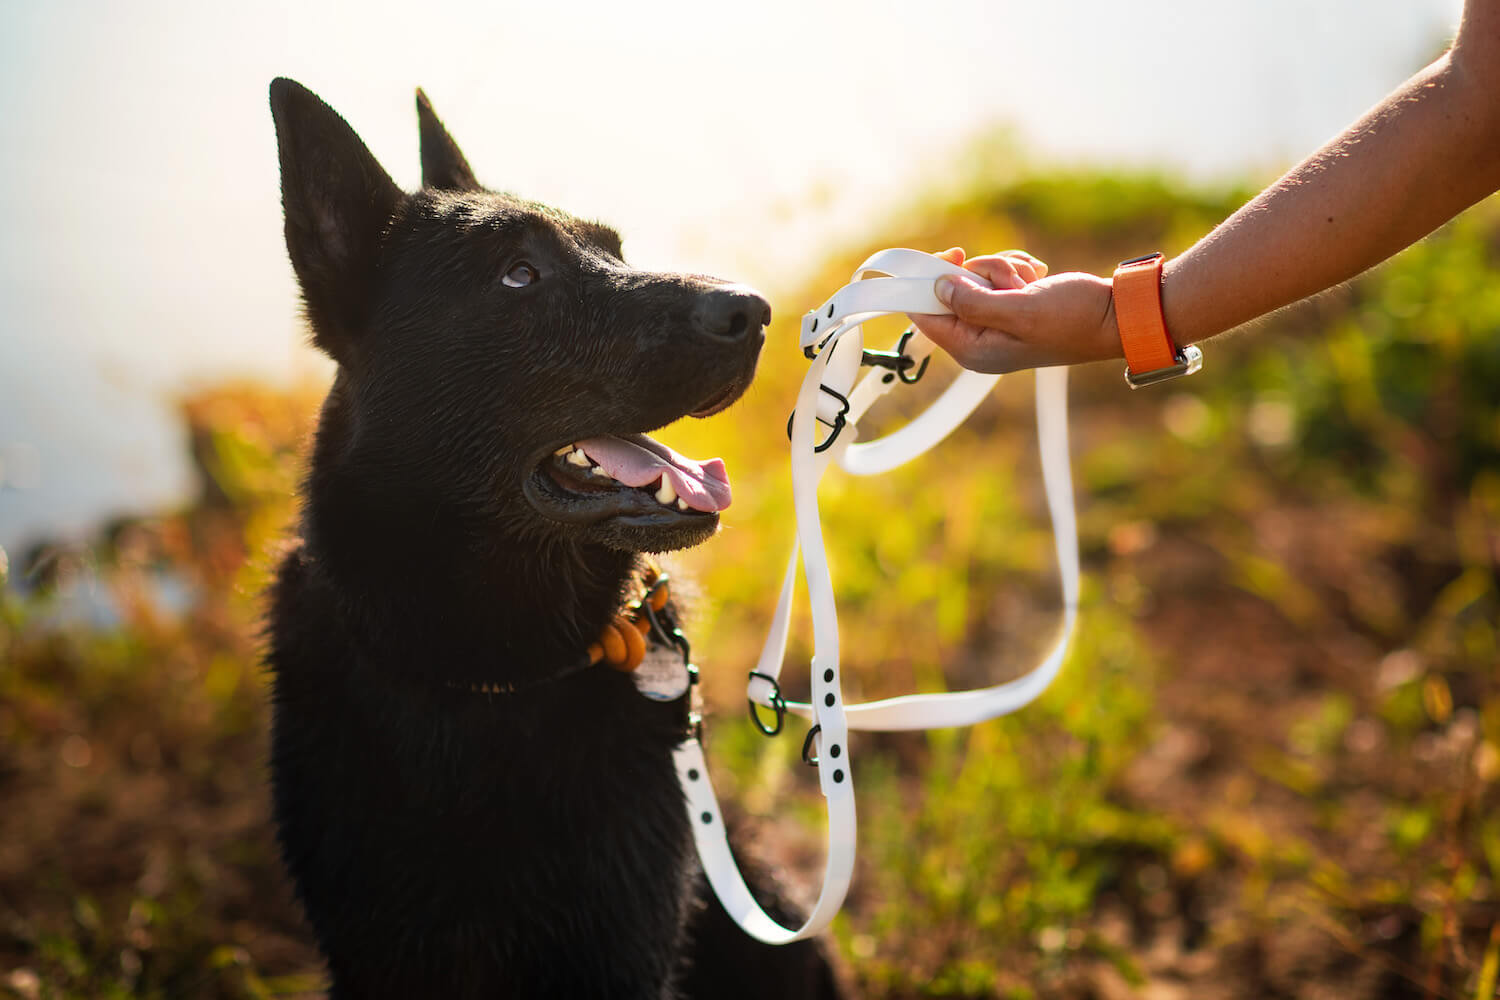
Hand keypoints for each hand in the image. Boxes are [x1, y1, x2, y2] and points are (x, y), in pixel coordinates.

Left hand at [908, 249, 1121, 373]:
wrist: (1114, 313)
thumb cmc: (1073, 318)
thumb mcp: (1020, 309)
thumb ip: (973, 302)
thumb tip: (937, 288)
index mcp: (973, 349)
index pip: (925, 316)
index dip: (928, 284)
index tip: (949, 256)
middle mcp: (978, 338)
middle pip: (949, 290)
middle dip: (981, 274)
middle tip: (1013, 282)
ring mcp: (994, 320)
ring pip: (975, 275)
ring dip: (1004, 269)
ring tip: (1031, 283)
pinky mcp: (1010, 303)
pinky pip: (996, 273)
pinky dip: (1015, 268)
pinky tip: (1036, 278)